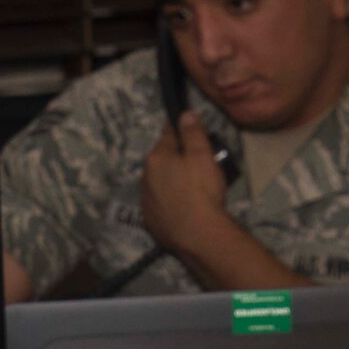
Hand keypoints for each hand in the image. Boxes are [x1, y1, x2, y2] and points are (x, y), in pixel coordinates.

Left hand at [141, 112, 229, 256]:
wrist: (197, 235)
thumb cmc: (202, 190)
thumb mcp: (202, 155)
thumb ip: (193, 132)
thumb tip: (184, 114)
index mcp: (156, 158)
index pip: (167, 135)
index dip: (180, 130)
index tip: (187, 128)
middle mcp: (145, 178)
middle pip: (161, 161)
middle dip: (175, 159)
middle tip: (196, 163)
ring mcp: (146, 202)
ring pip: (159, 183)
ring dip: (170, 181)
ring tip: (190, 188)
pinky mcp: (151, 222)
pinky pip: (160, 205)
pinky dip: (169, 202)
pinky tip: (183, 207)